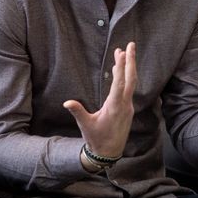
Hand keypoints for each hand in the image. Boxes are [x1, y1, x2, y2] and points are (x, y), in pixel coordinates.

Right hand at [64, 42, 136, 157]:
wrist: (109, 152)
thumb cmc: (96, 139)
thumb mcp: (85, 125)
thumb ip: (78, 112)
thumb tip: (67, 103)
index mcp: (115, 107)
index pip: (119, 84)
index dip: (120, 69)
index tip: (122, 54)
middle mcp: (125, 105)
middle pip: (130, 79)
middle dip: (131, 61)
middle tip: (130, 45)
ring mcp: (128, 106)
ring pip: (130, 83)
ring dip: (128, 67)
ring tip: (124, 52)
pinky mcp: (127, 109)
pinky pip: (128, 89)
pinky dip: (126, 77)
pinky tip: (120, 70)